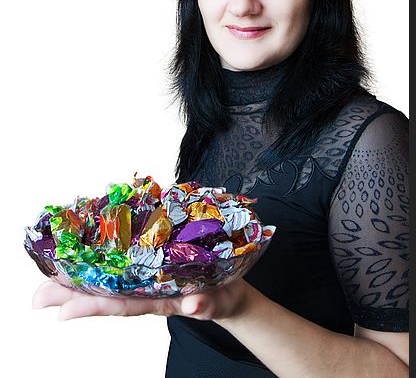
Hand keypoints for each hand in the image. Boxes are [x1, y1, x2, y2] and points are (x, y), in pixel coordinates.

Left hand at [32, 277, 249, 320]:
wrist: (228, 290)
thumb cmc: (221, 297)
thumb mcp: (216, 302)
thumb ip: (205, 304)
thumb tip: (193, 306)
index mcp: (159, 300)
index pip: (121, 304)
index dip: (92, 306)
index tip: (63, 311)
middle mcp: (146, 289)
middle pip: (105, 292)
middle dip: (72, 295)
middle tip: (38, 296)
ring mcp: (148, 275)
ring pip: (109, 278)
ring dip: (79, 279)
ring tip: (49, 278)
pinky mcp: (154, 261)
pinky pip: (124, 261)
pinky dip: (101, 258)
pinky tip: (84, 253)